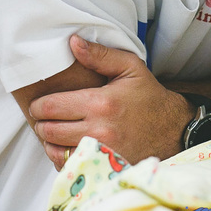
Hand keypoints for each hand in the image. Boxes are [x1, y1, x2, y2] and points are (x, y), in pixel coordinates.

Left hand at [28, 35, 193, 168]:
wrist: (172, 130)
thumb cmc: (149, 97)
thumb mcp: (129, 67)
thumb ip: (100, 54)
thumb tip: (73, 43)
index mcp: (100, 103)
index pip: (50, 107)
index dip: (38, 106)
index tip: (38, 104)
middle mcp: (98, 131)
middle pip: (49, 131)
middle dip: (41, 123)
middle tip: (44, 117)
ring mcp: (101, 153)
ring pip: (55, 152)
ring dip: (49, 142)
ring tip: (54, 132)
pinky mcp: (105, 168)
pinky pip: (71, 167)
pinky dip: (63, 158)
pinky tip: (67, 147)